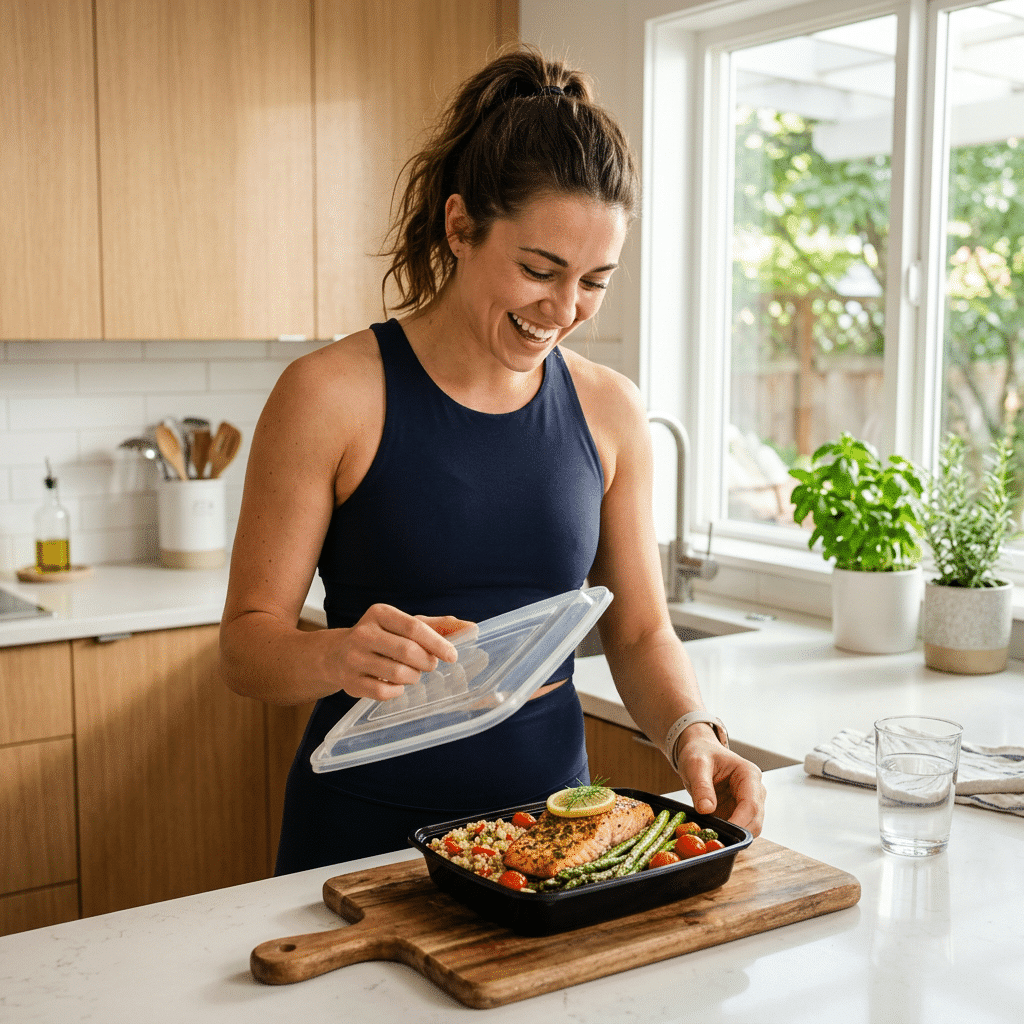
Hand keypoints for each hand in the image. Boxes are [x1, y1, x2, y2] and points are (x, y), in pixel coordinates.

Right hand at [332, 604, 474, 700]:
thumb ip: (438, 626)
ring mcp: (353, 658)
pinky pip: (384, 692)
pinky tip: (396, 684)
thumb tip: (472, 628)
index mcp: (380, 613)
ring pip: (398, 674)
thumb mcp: (405, 625)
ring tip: (411, 673)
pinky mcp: (350, 681)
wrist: (336, 654)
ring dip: (413, 677)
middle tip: (430, 665)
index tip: (452, 656)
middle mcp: (363, 633)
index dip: (438, 643)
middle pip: (408, 651)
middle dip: (426, 662)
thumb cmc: (382, 637)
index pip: (415, 627)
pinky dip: (397, 691)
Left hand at [675, 729, 765, 836]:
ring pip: (749, 829)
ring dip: (732, 835)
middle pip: (755, 821)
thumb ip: (702, 786)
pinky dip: (726, 834)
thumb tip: (706, 809)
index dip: (740, 822)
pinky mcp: (737, 813)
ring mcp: (747, 804)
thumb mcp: (696, 764)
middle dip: (737, 832)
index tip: (724, 833)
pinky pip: (736, 829)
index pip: (752, 804)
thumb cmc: (700, 753)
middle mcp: (754, 791)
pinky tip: (711, 832)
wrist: (698, 752)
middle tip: (714, 838)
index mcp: (749, 775)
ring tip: (710, 835)